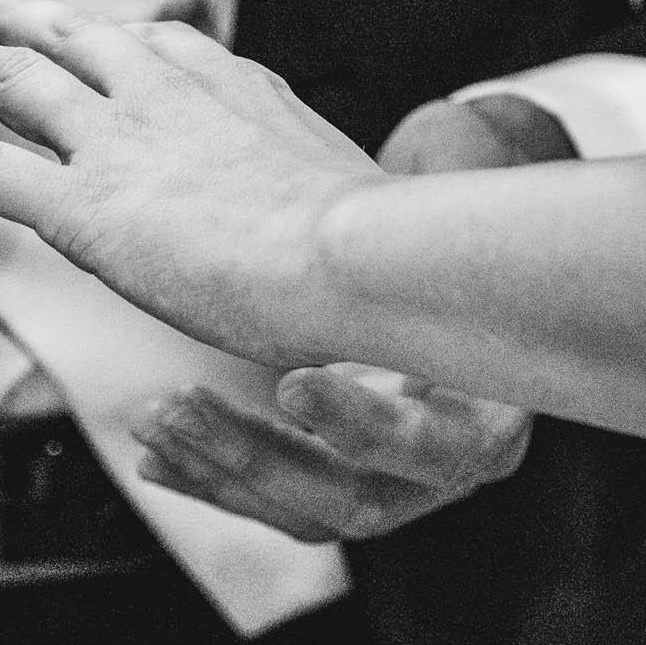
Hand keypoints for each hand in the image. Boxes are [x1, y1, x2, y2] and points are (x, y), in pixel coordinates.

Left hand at [0, 0, 384, 366]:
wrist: (355, 253)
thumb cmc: (364, 238)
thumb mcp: (333, 177)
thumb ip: (294, 174)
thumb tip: (319, 200)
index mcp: (220, 79)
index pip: (144, 40)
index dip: (96, 34)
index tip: (75, 28)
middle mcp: (156, 90)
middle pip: (62, 39)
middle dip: (10, 20)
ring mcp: (111, 141)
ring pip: (4, 82)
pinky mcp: (78, 204)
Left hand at [126, 93, 568, 538]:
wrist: (453, 299)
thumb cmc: (452, 261)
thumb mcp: (455, 242)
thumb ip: (443, 213)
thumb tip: (450, 132)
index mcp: (490, 415)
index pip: (438, 445)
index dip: (364, 422)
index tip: (293, 379)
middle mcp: (444, 468)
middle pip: (357, 501)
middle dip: (261, 454)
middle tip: (184, 400)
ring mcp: (393, 489)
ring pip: (307, 511)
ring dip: (222, 466)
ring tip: (157, 416)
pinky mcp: (340, 488)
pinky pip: (274, 506)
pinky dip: (210, 479)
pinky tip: (155, 457)